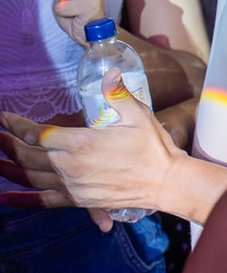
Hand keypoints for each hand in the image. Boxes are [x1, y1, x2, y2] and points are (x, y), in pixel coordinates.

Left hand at [0, 71, 179, 230]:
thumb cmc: (152, 147)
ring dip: (7, 168)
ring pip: (29, 177)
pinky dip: (20, 199)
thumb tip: (109, 72)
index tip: (4, 117)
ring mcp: (71, 186)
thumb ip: (117, 93)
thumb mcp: (137, 114)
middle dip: (7, 145)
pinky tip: (4, 197)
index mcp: (81, 143)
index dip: (17, 125)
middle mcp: (69, 166)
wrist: (164, 182)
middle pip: (28, 155)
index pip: (38, 133)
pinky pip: (41, 201)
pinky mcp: (77, 200)